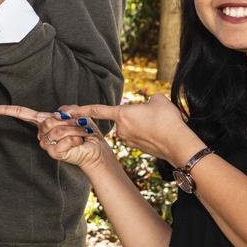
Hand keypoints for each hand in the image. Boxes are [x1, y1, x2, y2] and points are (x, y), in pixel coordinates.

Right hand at [0, 104, 112, 171]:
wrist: (95, 149)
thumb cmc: (86, 131)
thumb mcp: (77, 113)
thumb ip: (66, 110)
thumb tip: (58, 114)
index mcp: (44, 121)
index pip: (22, 114)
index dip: (7, 111)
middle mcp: (42, 133)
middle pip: (46, 121)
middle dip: (67, 122)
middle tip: (80, 125)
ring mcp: (46, 144)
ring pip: (56, 131)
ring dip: (74, 130)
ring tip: (81, 134)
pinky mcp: (54, 154)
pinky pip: (62, 142)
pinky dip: (75, 140)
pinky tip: (79, 143)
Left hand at [70, 95, 204, 165]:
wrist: (178, 144)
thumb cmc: (167, 120)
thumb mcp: (159, 100)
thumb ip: (149, 99)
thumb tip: (150, 103)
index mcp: (122, 114)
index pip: (97, 110)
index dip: (82, 110)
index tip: (68, 112)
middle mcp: (121, 129)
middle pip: (124, 118)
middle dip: (135, 115)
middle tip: (153, 117)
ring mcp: (128, 140)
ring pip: (132, 127)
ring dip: (142, 125)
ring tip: (158, 126)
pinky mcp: (136, 148)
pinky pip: (138, 136)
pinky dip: (146, 134)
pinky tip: (158, 134)